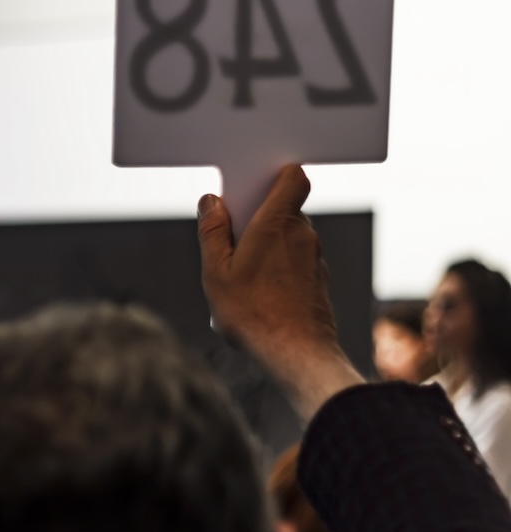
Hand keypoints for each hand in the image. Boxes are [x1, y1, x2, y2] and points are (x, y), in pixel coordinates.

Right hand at [198, 165, 362, 416]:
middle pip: (282, 211)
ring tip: (240, 282)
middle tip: (230, 247)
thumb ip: (213, 232)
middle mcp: (303, 235)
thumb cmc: (253, 313)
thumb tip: (211, 202)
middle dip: (257, 221)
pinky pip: (296, 264)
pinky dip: (278, 272)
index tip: (251, 188)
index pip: (293, 178)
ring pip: (288, 240)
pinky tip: (258, 299)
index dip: (275, 175)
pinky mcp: (318, 282)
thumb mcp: (216, 271)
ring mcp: (315, 259)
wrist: (296, 356)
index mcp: (277, 223)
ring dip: (265, 250)